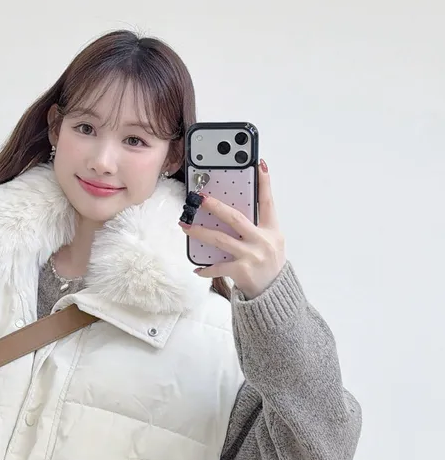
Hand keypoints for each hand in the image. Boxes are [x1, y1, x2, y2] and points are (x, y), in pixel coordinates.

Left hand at [179, 159, 285, 298]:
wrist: (274, 294)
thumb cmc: (269, 265)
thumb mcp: (271, 242)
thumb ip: (256, 227)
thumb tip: (230, 212)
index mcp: (272, 230)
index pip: (268, 202)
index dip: (264, 183)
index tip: (258, 165)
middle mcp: (263, 241)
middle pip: (236, 218)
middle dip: (215, 206)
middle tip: (199, 198)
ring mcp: (252, 256)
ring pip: (220, 239)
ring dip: (199, 232)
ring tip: (185, 226)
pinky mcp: (242, 271)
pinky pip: (218, 266)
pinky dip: (205, 269)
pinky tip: (197, 268)